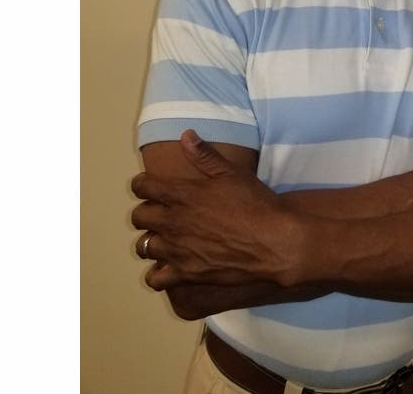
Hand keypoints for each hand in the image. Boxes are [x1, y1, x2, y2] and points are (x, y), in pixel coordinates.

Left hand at [131, 131, 302, 289]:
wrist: (273, 241)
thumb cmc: (255, 204)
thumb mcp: (232, 173)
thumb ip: (205, 155)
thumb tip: (185, 135)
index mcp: (181, 194)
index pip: (142, 186)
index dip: (142, 184)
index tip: (149, 186)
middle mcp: (173, 222)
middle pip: (138, 217)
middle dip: (145, 211)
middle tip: (160, 212)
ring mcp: (177, 250)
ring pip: (142, 246)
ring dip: (150, 241)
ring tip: (164, 239)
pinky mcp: (185, 274)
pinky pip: (155, 278)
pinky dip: (157, 273)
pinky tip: (169, 266)